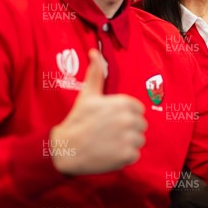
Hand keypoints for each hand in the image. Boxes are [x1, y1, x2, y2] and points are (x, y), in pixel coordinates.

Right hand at [50, 49, 146, 174]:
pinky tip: (110, 153)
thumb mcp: (88, 94)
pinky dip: (124, 156)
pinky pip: (135, 155)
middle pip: (141, 125)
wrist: (66, 149)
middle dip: (128, 129)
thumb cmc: (78, 119)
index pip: (138, 110)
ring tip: (109, 142)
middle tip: (109, 132)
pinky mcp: (127, 156)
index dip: (126, 115)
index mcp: (123, 103)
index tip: (112, 119)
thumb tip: (94, 51)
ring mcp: (128, 138)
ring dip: (128, 143)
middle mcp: (128, 119)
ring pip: (139, 140)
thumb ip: (96, 73)